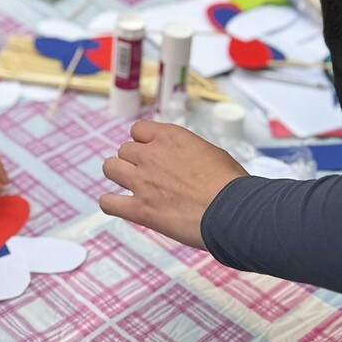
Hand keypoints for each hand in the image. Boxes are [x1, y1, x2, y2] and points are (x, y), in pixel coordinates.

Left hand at [99, 120, 246, 249]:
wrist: (233, 211)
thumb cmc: (230, 185)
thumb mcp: (212, 153)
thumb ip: (188, 152)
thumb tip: (186, 161)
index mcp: (169, 137)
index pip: (138, 130)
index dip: (144, 142)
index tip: (152, 153)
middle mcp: (150, 154)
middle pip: (124, 150)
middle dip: (134, 161)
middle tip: (149, 175)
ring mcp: (141, 181)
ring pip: (110, 167)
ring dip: (119, 175)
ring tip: (132, 186)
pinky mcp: (140, 208)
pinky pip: (108, 203)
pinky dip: (111, 204)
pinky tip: (120, 206)